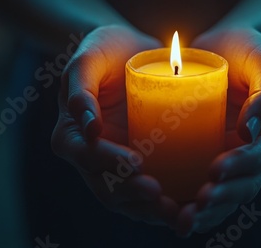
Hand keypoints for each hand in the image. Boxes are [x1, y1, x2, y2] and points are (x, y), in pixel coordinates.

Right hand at [51, 25, 178, 225]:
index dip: (108, 163)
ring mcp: (117, 165)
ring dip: (149, 209)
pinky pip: (149, 190)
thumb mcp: (88, 58)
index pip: (86, 156)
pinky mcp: (143, 165)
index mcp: (73, 134)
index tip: (136, 162)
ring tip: (175, 210)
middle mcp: (93, 156)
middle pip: (106, 187)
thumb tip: (88, 127)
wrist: (133, 53)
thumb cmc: (105, 51)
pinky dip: (164, 204)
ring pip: (128, 198)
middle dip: (131, 194)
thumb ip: (81, 87)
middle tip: (157, 192)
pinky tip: (187, 206)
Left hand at [176, 27, 260, 235]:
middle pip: (243, 186)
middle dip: (222, 199)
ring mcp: (230, 161)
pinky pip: (199, 188)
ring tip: (181, 220)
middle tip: (197, 205)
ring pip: (223, 196)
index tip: (216, 170)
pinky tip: (166, 212)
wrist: (221, 51)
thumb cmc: (247, 51)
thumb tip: (252, 130)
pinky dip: (187, 204)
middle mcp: (254, 155)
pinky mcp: (206, 160)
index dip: (242, 168)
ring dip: (204, 213)